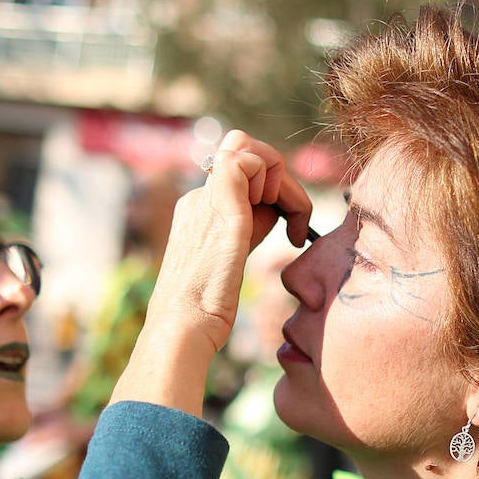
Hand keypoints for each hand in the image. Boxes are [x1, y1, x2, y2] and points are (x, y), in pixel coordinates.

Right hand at [109, 130, 311, 415]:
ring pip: (250, 151)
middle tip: (297, 224)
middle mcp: (198, 198)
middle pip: (245, 154)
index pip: (240, 174)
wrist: (181, 327)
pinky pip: (252, 161)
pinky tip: (290, 228)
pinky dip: (283, 188)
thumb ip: (248, 230)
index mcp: (197, 211)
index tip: (286, 228)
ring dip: (284, 183)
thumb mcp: (231, 261)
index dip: (270, 189)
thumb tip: (276, 215)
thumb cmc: (205, 312)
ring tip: (293, 227)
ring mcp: (206, 198)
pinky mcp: (220, 204)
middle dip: (281, 181)